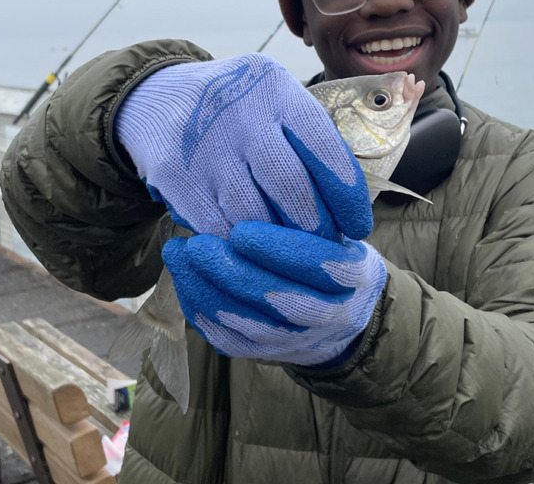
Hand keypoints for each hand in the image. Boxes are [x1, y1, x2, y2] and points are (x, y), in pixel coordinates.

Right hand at [114, 54, 370, 239]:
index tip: (358, 226)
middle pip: (292, 188)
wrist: (157, 97)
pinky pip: (217, 228)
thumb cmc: (239, 108)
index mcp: (277, 90)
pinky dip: (240, 245)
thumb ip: (309, 140)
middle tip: (326, 247)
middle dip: (316, 228)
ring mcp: (204, 145)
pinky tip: (253, 248)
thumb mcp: (276, 99)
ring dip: (279, 244)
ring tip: (293, 252)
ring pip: (254, 217)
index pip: (325, 149)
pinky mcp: (173, 176)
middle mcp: (242, 113)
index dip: (347, 196)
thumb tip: (346, 208)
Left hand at [162, 221, 386, 363]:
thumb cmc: (337, 247)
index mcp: (355, 277)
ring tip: (178, 254)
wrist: (345, 308)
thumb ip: (316, 208)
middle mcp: (331, 314)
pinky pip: (230, 339)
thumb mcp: (343, 223)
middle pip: (281, 300)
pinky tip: (183, 278)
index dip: (280, 250)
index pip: (320, 266)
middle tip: (197, 244)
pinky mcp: (268, 353)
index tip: (242, 229)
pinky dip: (203, 310)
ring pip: (250, 324)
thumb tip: (272, 179)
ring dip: (209, 290)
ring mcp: (298, 339)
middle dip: (234, 273)